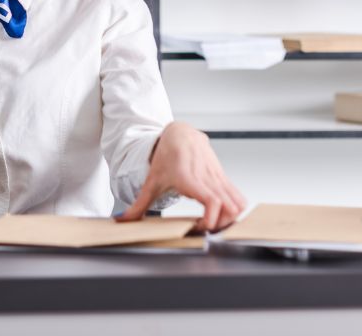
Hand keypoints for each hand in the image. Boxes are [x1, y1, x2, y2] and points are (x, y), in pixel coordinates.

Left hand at [115, 121, 246, 232]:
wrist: (181, 134)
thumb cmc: (167, 156)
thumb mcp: (152, 181)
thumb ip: (139, 204)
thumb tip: (123, 220)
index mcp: (190, 179)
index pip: (212, 201)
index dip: (211, 219)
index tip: (199, 226)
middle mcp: (207, 178)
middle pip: (229, 207)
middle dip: (221, 224)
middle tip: (205, 228)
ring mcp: (218, 177)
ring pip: (238, 203)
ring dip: (230, 217)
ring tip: (213, 221)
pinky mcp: (224, 178)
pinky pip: (238, 197)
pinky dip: (234, 209)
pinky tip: (220, 213)